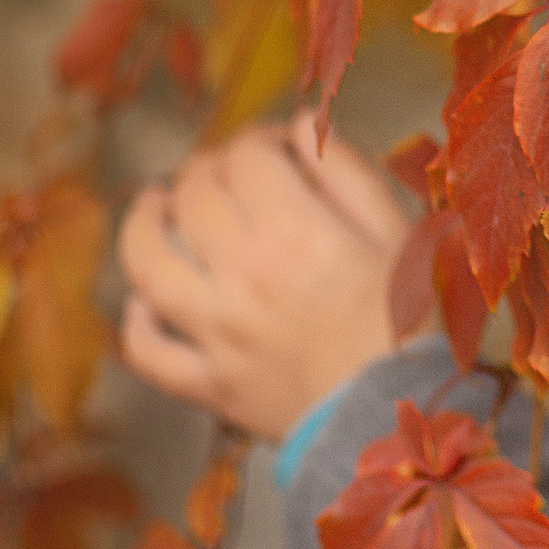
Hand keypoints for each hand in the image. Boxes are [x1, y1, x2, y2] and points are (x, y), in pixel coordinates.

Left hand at [117, 123, 417, 440]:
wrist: (400, 420)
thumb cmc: (409, 323)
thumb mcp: (399, 234)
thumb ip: (348, 173)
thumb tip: (298, 128)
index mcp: (297, 234)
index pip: (248, 158)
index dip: (259, 140)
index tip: (276, 147)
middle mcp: (244, 277)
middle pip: (194, 196)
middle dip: (206, 169)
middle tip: (226, 173)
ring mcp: (217, 334)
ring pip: (147, 264)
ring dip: (141, 225)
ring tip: (154, 205)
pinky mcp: (207, 384)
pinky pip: (149, 350)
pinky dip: (139, 322)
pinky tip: (147, 301)